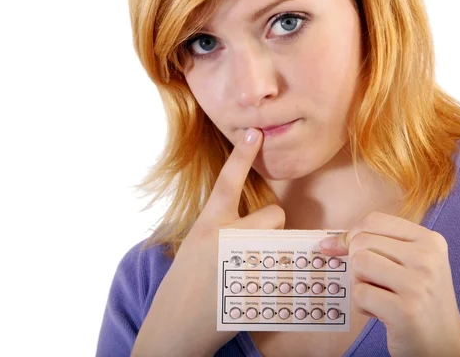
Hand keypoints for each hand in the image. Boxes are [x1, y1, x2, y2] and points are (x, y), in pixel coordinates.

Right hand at [132, 128, 284, 356]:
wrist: (174, 326)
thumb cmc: (184, 285)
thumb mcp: (195, 246)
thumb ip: (219, 228)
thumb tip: (249, 221)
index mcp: (207, 225)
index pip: (226, 182)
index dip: (241, 155)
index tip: (254, 132)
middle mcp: (225, 237)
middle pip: (274, 213)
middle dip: (271, 226)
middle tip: (257, 248)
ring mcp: (243, 261)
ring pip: (282, 237)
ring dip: (278, 247)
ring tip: (259, 267)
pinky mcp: (256, 285)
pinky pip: (285, 270)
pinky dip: (280, 277)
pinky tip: (260, 291)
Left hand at [319, 212, 459, 356]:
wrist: (446, 344)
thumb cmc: (419, 300)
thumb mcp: (409, 264)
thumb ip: (376, 246)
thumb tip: (328, 243)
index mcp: (430, 240)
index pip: (374, 221)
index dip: (350, 234)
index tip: (337, 247)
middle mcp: (427, 258)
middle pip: (362, 242)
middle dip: (357, 263)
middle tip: (375, 283)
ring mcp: (418, 283)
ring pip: (358, 264)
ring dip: (359, 283)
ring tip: (380, 296)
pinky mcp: (405, 310)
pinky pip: (359, 294)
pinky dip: (363, 306)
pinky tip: (382, 313)